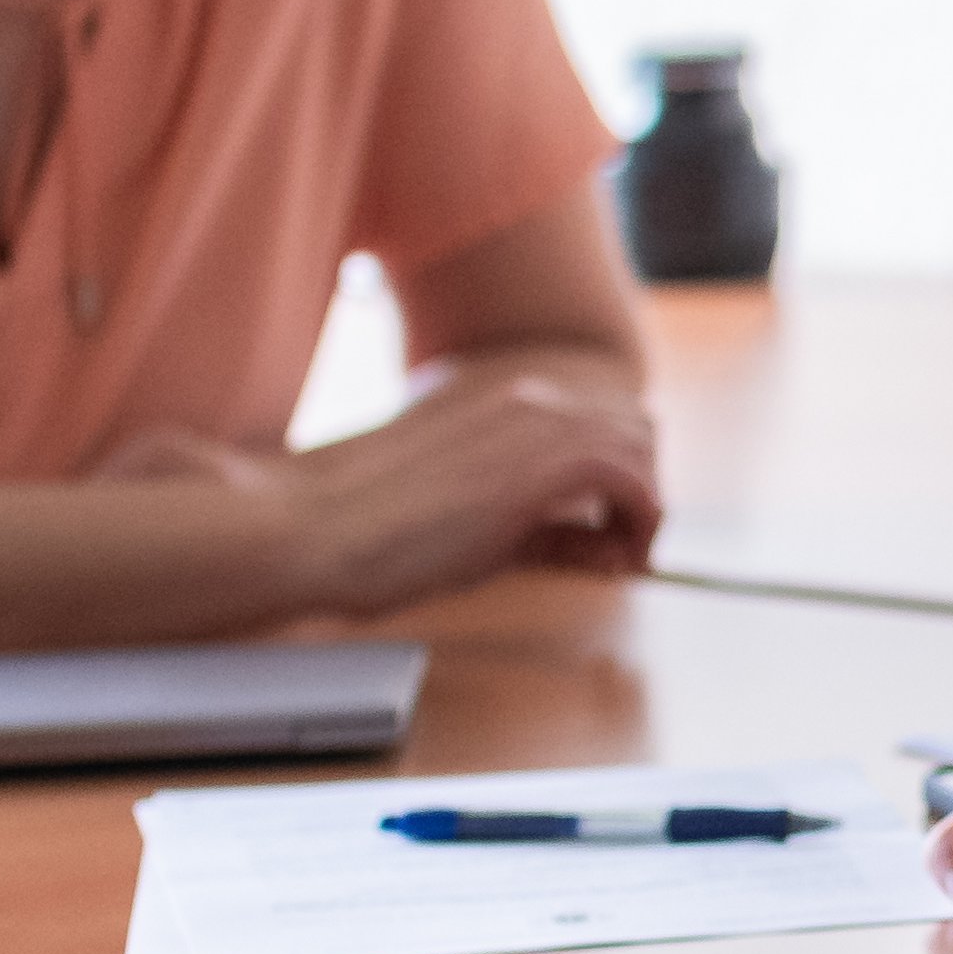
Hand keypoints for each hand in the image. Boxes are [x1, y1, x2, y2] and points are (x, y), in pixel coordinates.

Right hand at [292, 363, 663, 607]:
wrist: (310, 526)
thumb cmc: (365, 529)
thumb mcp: (469, 519)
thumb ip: (539, 524)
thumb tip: (598, 546)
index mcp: (497, 393)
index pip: (596, 413)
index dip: (617, 472)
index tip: (608, 528)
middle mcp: (523, 392)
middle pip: (632, 421)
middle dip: (639, 484)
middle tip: (622, 545)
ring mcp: (532, 418)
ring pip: (640, 442)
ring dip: (643, 503)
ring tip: (620, 557)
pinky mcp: (539, 458)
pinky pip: (633, 478)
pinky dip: (640, 519)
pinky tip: (617, 561)